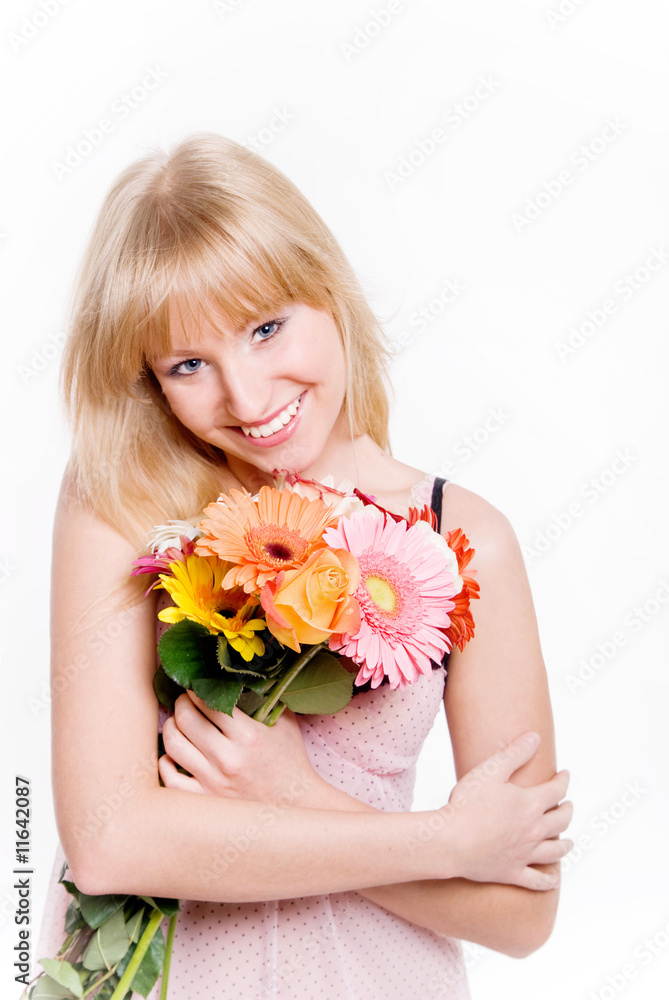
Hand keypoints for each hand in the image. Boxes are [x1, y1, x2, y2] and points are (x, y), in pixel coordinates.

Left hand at [159, 691, 319, 807]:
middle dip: (181, 703)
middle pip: (186, 719)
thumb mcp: (284, 722)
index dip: (197, 689)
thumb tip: (241, 675)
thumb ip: (265, 697)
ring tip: (177, 723)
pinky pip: (170, 780)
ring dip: (171, 727)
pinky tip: (173, 755)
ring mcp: (214, 782)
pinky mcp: (205, 800)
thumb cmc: (290, 760)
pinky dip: (166, 763)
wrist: (295, 804)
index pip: (209, 702)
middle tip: (184, 701)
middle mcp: (228, 758)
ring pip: (174, 745)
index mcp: (248, 736)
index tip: (196, 685)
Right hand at [439, 732, 572, 890]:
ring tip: (568, 841)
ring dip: (565, 844)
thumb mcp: (490, 771)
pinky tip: (554, 880)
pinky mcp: (511, 873)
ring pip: (555, 851)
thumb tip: (535, 738)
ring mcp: (524, 854)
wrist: (450, 841)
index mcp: (530, 804)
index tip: (565, 775)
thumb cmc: (467, 804)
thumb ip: (514, 753)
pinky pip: (537, 881)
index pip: (556, 790)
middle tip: (568, 805)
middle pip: (560, 821)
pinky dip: (548, 881)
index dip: (563, 781)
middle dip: (567, 810)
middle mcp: (533, 831)